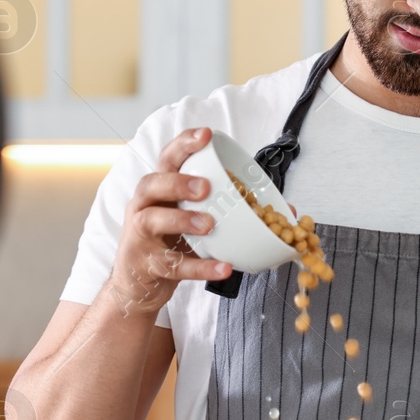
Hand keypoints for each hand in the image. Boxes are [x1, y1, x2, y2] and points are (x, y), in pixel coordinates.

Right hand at [106, 127, 233, 316]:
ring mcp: (140, 236)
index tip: (206, 135)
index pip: (167, 158)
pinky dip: (200, 267)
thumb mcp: (190, 219)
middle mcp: (143, 206)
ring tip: (208, 224)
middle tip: (205, 187)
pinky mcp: (146, 264)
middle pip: (152, 183)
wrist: (136, 284)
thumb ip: (225, 209)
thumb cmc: (169, 243)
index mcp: (158, 189)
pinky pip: (174, 265)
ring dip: (182, 219)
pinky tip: (223, 267)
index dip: (184, 144)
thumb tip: (283, 212)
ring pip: (154, 220)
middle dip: (178, 182)